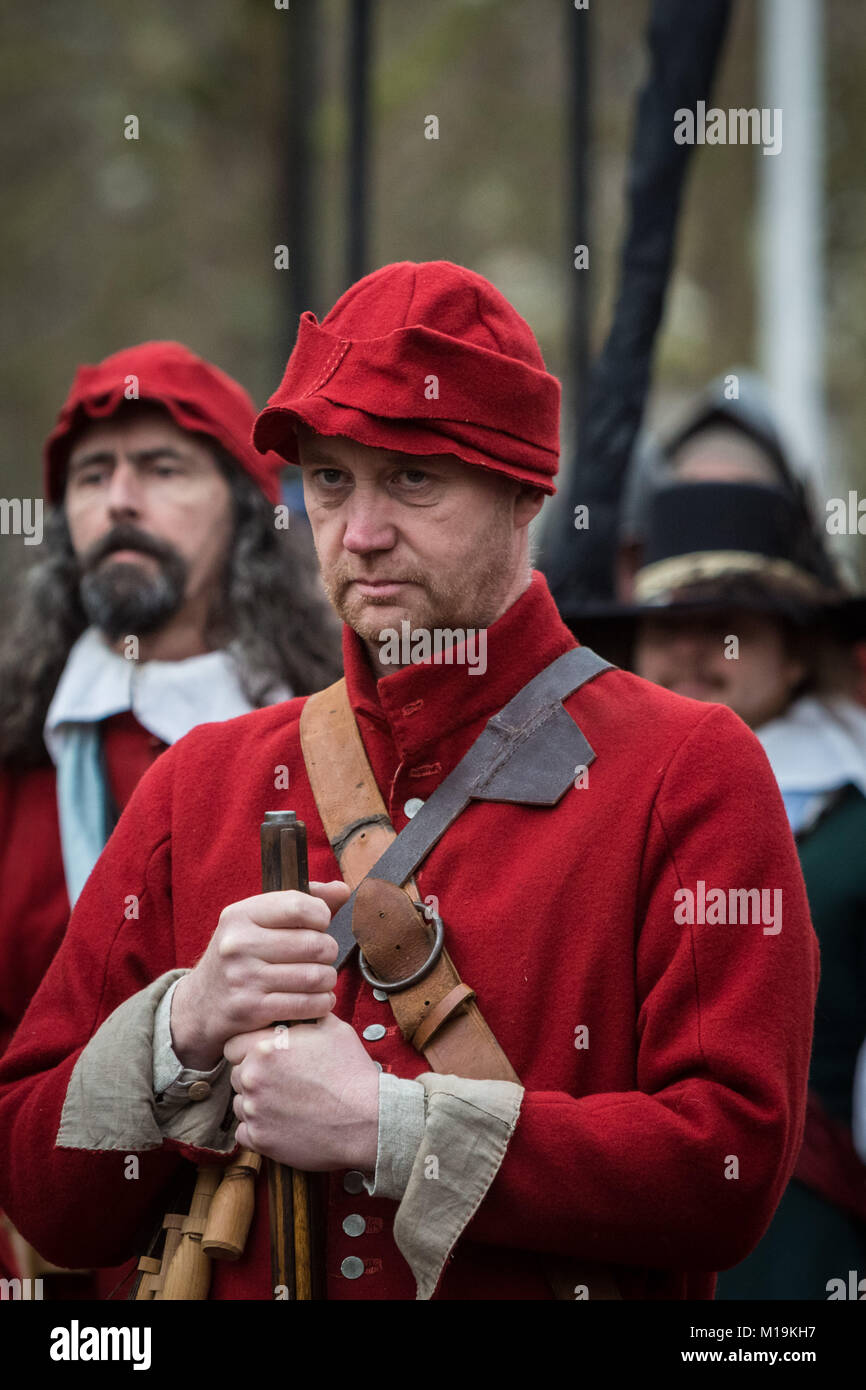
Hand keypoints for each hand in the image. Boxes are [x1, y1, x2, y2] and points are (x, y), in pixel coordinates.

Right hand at [170, 881, 349, 1069]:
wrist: (201, 1004)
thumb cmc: (241, 956)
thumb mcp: (259, 922)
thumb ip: (303, 902)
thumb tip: (342, 889)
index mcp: (241, 914)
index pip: (300, 906)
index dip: (321, 916)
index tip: (318, 926)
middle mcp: (238, 944)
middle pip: (315, 944)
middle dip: (328, 952)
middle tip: (321, 957)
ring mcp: (243, 978)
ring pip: (316, 976)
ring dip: (328, 980)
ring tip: (320, 979)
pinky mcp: (252, 1009)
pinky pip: (308, 1004)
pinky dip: (322, 1003)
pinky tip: (316, 999)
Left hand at [224, 1014, 380, 1172]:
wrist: (367, 1119)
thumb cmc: (351, 1072)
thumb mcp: (332, 1028)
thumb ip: (305, 1014)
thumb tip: (301, 1003)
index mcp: (264, 1048)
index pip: (234, 1045)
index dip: (249, 1048)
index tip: (265, 1056)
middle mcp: (252, 1078)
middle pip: (237, 1074)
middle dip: (255, 1076)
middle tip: (283, 1081)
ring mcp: (254, 1111)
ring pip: (241, 1103)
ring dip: (257, 1103)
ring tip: (287, 1103)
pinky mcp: (260, 1139)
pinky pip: (245, 1132)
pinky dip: (260, 1129)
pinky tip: (284, 1123)